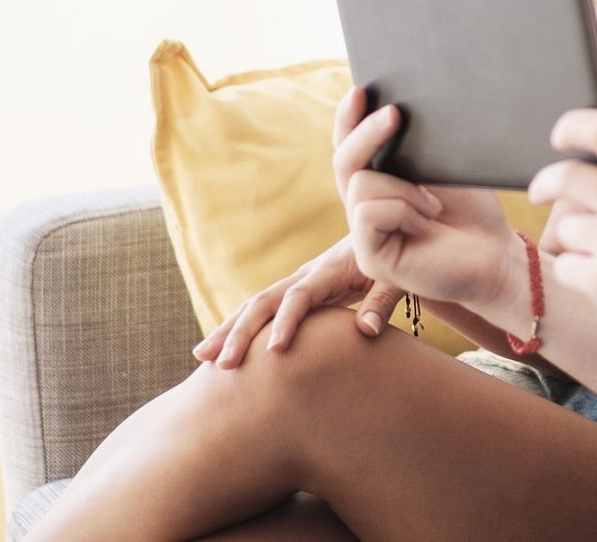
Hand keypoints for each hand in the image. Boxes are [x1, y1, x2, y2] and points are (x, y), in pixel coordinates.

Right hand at [191, 236, 400, 367]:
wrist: (386, 233)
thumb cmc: (394, 258)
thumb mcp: (394, 279)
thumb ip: (382, 302)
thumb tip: (367, 332)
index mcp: (327, 272)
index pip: (299, 298)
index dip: (286, 322)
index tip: (274, 350)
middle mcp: (305, 276)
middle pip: (263, 302)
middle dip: (239, 332)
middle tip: (219, 364)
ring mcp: (296, 283)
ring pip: (254, 306)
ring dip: (228, 330)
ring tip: (202, 358)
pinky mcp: (296, 291)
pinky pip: (263, 310)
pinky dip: (240, 328)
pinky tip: (223, 350)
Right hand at [333, 88, 522, 310]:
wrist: (497, 255)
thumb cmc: (474, 211)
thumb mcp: (442, 166)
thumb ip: (412, 147)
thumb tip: (392, 108)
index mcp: (379, 183)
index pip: (349, 146)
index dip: (349, 118)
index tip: (361, 90)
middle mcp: (365, 207)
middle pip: (344, 160)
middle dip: (367, 132)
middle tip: (395, 114)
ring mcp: (365, 234)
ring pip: (359, 185)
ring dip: (403, 187)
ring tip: (434, 204)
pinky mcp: (371, 258)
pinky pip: (368, 213)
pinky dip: (401, 209)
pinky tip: (424, 221)